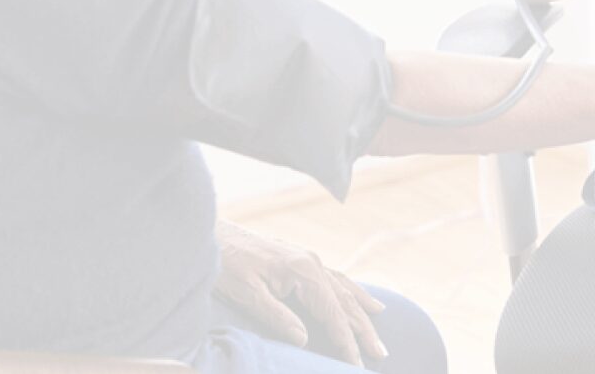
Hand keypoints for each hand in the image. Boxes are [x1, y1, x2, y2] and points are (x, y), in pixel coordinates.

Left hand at [214, 222, 386, 367]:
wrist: (213, 233)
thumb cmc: (227, 264)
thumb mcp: (248, 293)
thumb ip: (277, 316)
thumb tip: (304, 339)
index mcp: (303, 270)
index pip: (333, 312)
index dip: (346, 340)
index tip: (356, 364)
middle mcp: (312, 262)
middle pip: (345, 301)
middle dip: (363, 330)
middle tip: (380, 355)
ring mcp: (308, 259)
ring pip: (344, 290)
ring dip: (362, 314)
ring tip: (378, 335)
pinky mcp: (300, 260)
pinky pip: (336, 280)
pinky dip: (353, 293)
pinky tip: (363, 301)